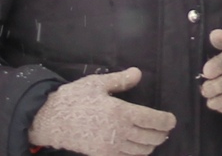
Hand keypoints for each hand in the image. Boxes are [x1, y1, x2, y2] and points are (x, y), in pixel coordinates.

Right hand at [27, 70, 176, 155]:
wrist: (50, 120)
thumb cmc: (74, 99)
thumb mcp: (98, 83)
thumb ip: (121, 80)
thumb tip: (138, 73)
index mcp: (121, 112)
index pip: (153, 120)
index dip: (166, 122)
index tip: (172, 120)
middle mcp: (119, 132)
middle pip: (150, 138)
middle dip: (161, 134)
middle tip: (165, 130)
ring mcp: (110, 147)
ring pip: (140, 151)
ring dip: (150, 145)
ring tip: (153, 138)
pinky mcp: (101, 155)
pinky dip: (135, 154)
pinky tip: (136, 147)